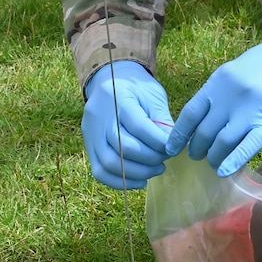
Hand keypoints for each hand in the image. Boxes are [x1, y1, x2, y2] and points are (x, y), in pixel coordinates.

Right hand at [82, 60, 171, 188]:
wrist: (110, 80)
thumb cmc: (136, 88)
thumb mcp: (152, 95)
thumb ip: (162, 120)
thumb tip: (173, 146)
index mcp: (117, 97)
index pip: (138, 126)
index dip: (158, 142)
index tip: (173, 148)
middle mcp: (100, 116)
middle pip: (123, 147)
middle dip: (150, 158)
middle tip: (165, 159)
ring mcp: (90, 133)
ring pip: (110, 163)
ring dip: (138, 172)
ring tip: (156, 169)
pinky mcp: (88, 146)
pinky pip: (100, 171)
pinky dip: (121, 181)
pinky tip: (140, 180)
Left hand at [167, 4, 261, 177]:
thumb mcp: (237, 70)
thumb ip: (221, 93)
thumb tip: (205, 120)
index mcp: (218, 81)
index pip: (190, 113)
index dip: (179, 135)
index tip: (172, 148)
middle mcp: (230, 96)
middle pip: (204, 132)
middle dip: (197, 150)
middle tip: (198, 157)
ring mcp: (250, 110)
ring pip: (222, 143)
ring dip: (214, 158)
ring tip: (214, 164)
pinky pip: (248, 146)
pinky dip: (233, 161)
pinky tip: (225, 172)